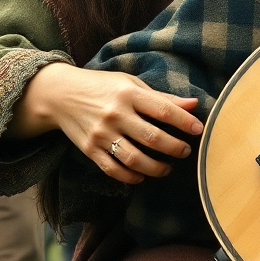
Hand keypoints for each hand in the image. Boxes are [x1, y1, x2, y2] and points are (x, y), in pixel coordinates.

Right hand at [11, 63, 202, 184]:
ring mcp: (101, 134)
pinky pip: (113, 169)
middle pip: (152, 137)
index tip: (199, 130)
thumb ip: (162, 97)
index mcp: (128, 93)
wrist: (60, 94)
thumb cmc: (102, 86)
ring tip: (168, 167)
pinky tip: (142, 175)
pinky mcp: (89, 150)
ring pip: (134, 159)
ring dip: (156, 167)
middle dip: (174, 148)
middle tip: (185, 151)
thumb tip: (194, 104)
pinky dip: (131, 177)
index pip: (163, 110)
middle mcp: (115, 114)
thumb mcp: (131, 84)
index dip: (184, 122)